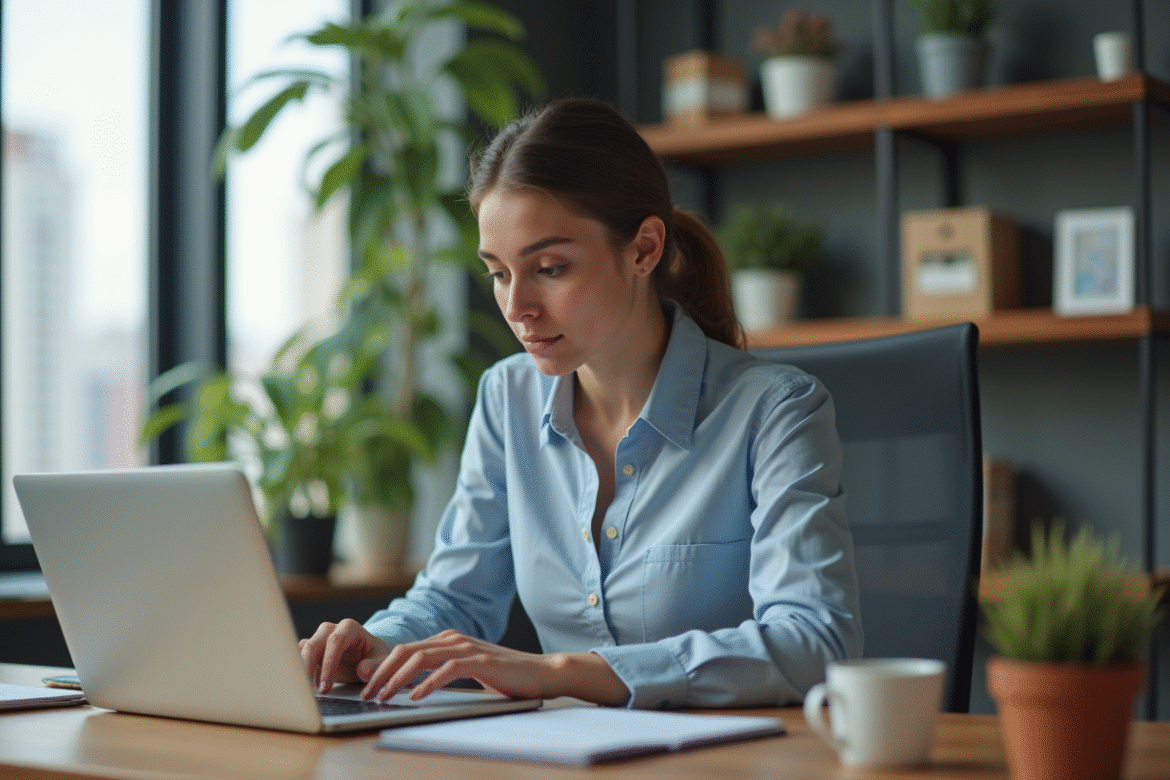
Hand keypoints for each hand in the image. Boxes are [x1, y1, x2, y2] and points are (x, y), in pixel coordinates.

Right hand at [299, 619, 390, 693]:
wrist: (366, 658)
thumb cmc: (374, 657)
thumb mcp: (382, 660)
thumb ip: (375, 665)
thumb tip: (362, 670)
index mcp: (350, 628)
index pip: (336, 642)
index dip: (329, 664)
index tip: (326, 686)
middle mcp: (331, 630)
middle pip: (313, 645)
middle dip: (309, 669)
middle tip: (312, 692)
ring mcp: (318, 639)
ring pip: (302, 650)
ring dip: (301, 671)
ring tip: (305, 692)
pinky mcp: (310, 650)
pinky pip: (296, 656)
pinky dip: (297, 671)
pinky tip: (303, 687)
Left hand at [360, 629, 628, 705]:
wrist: (541, 672)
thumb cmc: (504, 676)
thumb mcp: (466, 670)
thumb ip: (441, 671)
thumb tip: (409, 685)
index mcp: (447, 639)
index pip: (405, 650)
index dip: (381, 668)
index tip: (366, 688)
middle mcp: (453, 639)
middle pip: (405, 651)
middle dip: (381, 673)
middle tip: (366, 694)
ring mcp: (466, 648)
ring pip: (420, 659)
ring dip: (397, 679)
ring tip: (383, 696)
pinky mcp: (480, 661)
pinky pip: (446, 670)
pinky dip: (426, 684)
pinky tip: (414, 697)